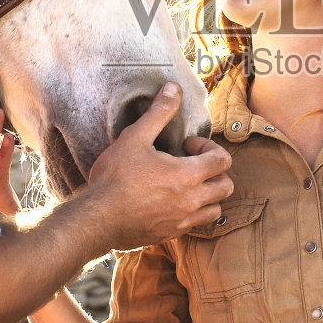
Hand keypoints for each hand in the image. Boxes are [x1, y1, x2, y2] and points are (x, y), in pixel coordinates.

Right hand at [78, 82, 232, 250]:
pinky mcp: (170, 235)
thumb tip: (173, 87)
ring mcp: (182, 221)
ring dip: (208, 194)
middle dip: (214, 171)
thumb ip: (159, 112)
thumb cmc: (115, 177)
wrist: (97, 219)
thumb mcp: (135, 137)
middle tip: (191, 164)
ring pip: (215, 209)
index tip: (187, 145)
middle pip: (226, 186)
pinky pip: (195, 225)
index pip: (223, 160)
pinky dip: (193, 212)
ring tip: (186, 184)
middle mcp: (191, 201)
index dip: (209, 147)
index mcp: (187, 176)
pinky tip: (172, 202)